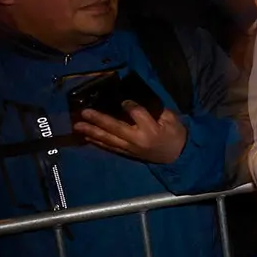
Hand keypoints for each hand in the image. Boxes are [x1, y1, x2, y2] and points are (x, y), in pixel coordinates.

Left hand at [74, 102, 188, 164]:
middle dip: (98, 119)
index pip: (136, 113)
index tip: (123, 100)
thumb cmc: (176, 135)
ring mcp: (130, 148)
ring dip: (92, 132)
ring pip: (108, 139)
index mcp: (151, 129)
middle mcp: (137, 139)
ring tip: (78, 126)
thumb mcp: (172, 119)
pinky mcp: (127, 153)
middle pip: (115, 127)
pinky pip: (109, 147)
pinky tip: (87, 137)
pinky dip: (98, 142)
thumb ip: (155, 110)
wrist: (178, 156)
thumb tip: (135, 103)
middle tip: (84, 113)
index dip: (128, 105)